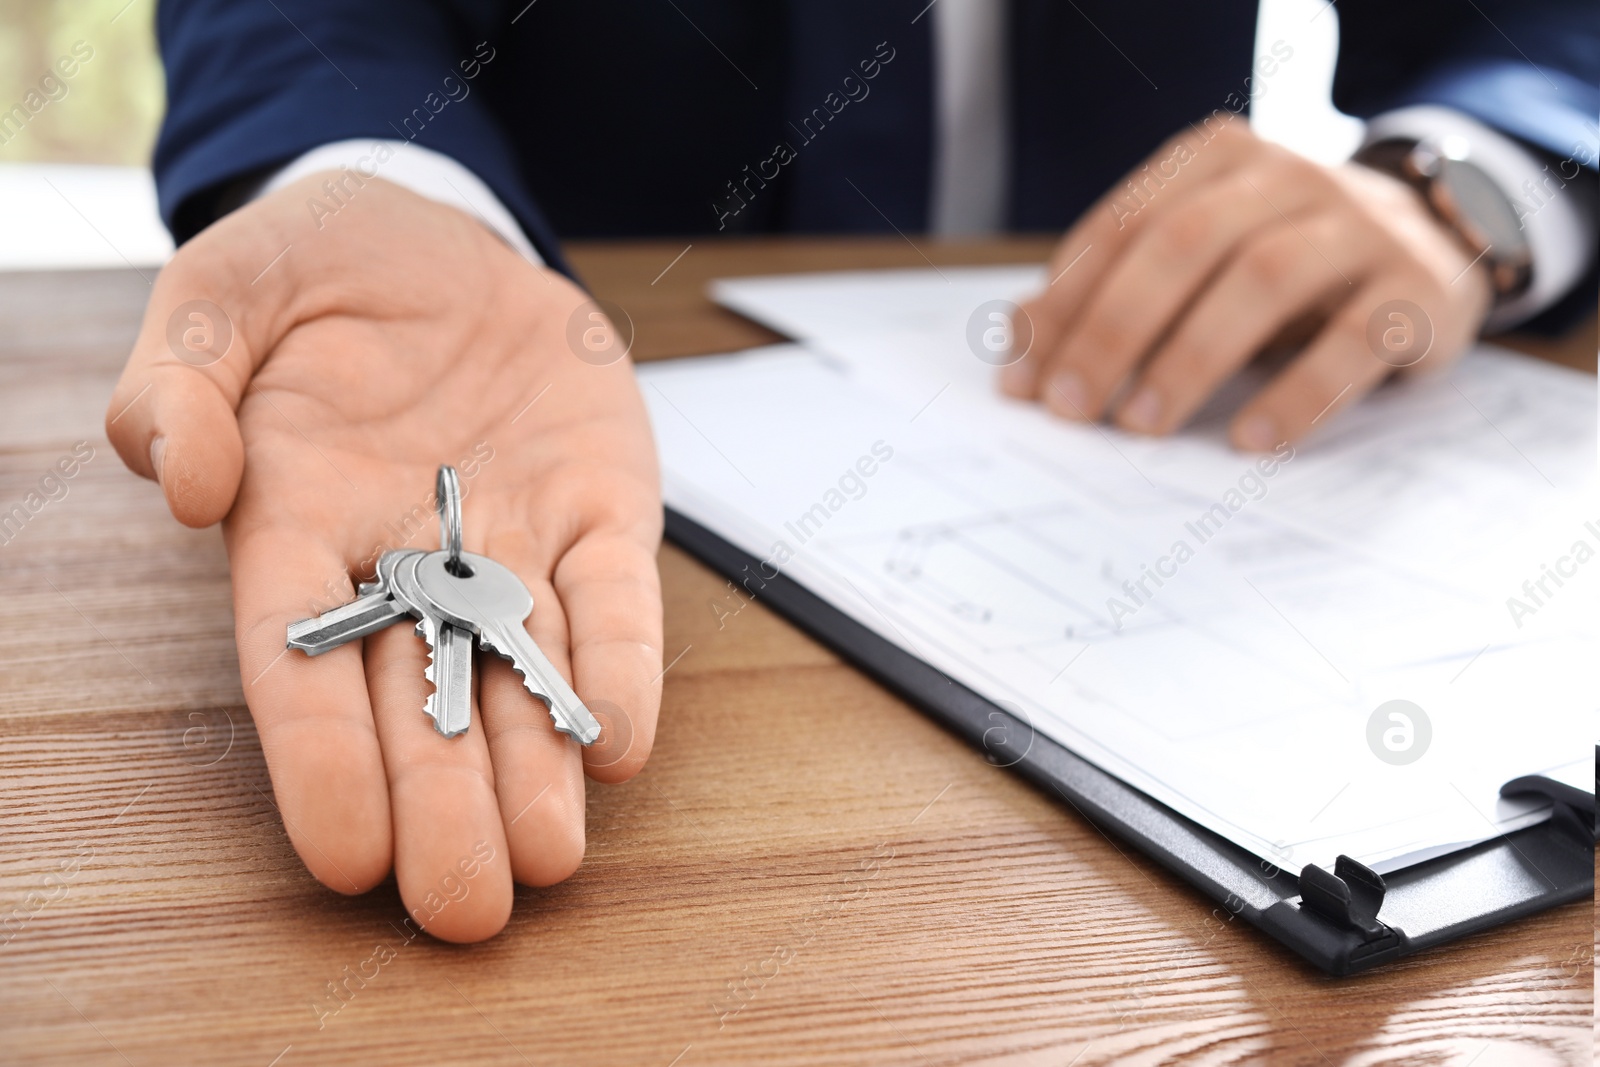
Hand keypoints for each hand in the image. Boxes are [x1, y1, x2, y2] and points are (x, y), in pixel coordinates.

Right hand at [105, 176, 662, 940]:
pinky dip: (619, 664)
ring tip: (550, 858)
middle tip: (463, 908)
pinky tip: (622, 742)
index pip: (300, 659)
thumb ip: (182, 379)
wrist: (441, 238)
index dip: (321, 757)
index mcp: (297, 520)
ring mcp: (511, 536)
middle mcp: (408, 555)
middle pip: (420, 698)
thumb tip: (187, 481)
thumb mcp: (221, 290)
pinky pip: (614, 596)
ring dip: (535, 767)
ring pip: (520, 672)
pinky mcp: (598, 506)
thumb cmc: (316, 270)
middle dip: (444, 804)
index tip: (346, 853)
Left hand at [1002, 120, 1493, 447]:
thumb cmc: (1282, 262)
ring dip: (1190, 358)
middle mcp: (1287, 177)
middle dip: (1114, 330)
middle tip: (1072, 408)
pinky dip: (1297, 395)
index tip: (1023, 382)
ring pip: (1261, 280)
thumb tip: (1016, 343)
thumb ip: (1110, 290)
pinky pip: (1353, 341)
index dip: (1064, 305)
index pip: (1122, 226)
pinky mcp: (1415, 288)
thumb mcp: (1197, 263)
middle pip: (1181, 243)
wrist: (1435, 244)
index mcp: (1216, 160)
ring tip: (1142, 425)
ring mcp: (1358, 227)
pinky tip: (1249, 439)